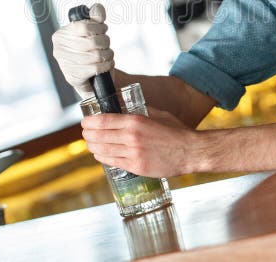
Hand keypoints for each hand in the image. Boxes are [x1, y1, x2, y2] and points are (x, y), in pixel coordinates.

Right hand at [52, 3, 113, 97]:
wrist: (90, 78)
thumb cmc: (90, 51)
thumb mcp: (93, 32)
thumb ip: (95, 18)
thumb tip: (97, 8)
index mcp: (60, 35)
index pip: (84, 26)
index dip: (99, 27)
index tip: (103, 30)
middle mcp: (59, 49)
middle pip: (92, 41)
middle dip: (105, 42)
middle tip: (106, 44)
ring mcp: (65, 65)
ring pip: (96, 55)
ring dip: (108, 54)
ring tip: (107, 54)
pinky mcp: (73, 77)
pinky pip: (96, 68)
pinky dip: (107, 65)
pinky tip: (106, 64)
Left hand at [81, 107, 201, 176]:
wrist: (191, 152)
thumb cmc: (176, 132)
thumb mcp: (157, 114)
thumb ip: (138, 112)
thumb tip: (122, 108)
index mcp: (135, 122)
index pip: (103, 121)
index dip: (89, 122)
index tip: (84, 122)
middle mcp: (131, 138)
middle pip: (98, 136)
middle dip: (88, 134)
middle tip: (85, 133)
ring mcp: (133, 154)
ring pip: (102, 150)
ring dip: (92, 146)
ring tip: (91, 143)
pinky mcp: (136, 167)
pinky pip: (112, 162)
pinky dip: (103, 157)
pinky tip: (101, 154)